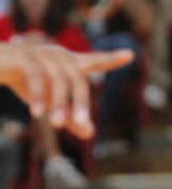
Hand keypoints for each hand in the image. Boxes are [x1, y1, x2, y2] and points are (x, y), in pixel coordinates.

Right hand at [0, 43, 133, 138]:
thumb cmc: (25, 81)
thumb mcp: (50, 101)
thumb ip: (70, 116)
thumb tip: (90, 134)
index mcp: (70, 64)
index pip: (95, 61)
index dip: (111, 59)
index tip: (130, 55)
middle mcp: (60, 55)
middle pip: (78, 80)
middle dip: (80, 103)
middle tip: (82, 124)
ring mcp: (42, 53)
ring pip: (58, 80)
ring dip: (58, 103)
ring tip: (57, 124)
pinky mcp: (24, 57)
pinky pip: (36, 76)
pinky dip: (37, 95)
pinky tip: (37, 113)